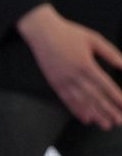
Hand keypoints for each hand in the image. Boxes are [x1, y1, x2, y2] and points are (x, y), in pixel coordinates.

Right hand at [20, 6, 121, 128]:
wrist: (41, 31)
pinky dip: (76, 110)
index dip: (116, 97)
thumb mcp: (93, 38)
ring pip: (81, 101)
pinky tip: (85, 118)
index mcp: (86, 64)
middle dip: (108, 110)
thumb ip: (110, 53)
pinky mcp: (54, 82)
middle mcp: (75, 75)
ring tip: (105, 124)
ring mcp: (63, 80)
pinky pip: (67, 100)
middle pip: (95, 96)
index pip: (105, 85)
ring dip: (95, 114)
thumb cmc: (68, 33)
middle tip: (119, 121)